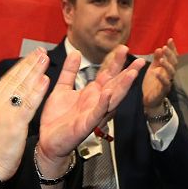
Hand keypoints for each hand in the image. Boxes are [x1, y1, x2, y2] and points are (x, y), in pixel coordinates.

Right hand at [0, 48, 49, 180]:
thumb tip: (1, 102)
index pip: (6, 81)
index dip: (18, 69)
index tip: (28, 59)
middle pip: (14, 79)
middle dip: (28, 64)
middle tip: (40, 52)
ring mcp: (4, 112)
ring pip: (22, 87)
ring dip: (35, 71)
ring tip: (45, 59)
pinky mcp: (14, 123)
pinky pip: (29, 103)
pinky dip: (37, 90)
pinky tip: (45, 80)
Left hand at [37, 46, 144, 174]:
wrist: (48, 140)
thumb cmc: (57, 117)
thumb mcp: (62, 88)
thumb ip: (69, 71)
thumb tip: (76, 52)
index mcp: (92, 93)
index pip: (108, 75)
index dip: (116, 62)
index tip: (124, 47)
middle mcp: (97, 102)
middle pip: (115, 85)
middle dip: (127, 73)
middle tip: (140, 60)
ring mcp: (93, 113)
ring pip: (112, 98)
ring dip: (122, 86)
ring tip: (131, 74)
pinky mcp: (86, 125)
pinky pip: (96, 113)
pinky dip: (103, 103)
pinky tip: (108, 93)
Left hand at [142, 38, 177, 111]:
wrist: (149, 100)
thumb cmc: (152, 83)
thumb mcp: (153, 69)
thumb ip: (156, 59)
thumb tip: (159, 48)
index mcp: (166, 68)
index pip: (172, 56)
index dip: (172, 48)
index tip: (170, 39)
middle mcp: (169, 74)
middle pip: (174, 63)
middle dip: (170, 55)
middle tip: (165, 47)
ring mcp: (167, 82)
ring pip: (171, 73)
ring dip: (167, 65)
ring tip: (161, 59)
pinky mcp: (163, 91)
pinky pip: (165, 84)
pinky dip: (162, 78)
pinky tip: (157, 73)